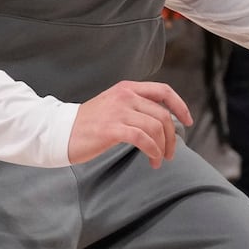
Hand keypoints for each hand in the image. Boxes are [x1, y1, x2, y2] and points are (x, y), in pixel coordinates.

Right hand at [68, 81, 192, 167]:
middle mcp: (124, 96)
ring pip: (156, 127)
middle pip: (163, 114)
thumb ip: (135, 107)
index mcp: (127, 88)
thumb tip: (161, 121)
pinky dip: (153, 151)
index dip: (180, 105)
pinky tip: (152, 160)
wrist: (60, 131)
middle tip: (170, 153)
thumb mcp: (114, 106)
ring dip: (163, 147)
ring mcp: (118, 111)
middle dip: (172, 137)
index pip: (163, 91)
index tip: (188, 121)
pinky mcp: (112, 129)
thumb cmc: (88, 124)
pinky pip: (143, 139)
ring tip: (158, 160)